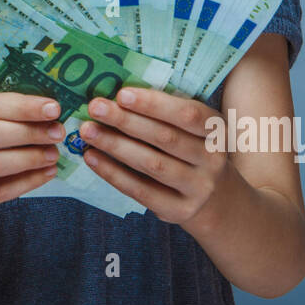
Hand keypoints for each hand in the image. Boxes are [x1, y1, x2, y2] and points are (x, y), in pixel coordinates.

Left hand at [77, 88, 231, 226]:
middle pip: (165, 138)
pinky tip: (92, 157)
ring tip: (88, 131)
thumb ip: (167, 114)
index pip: (188, 114)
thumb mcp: (195, 130)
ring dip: (115, 145)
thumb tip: (117, 97)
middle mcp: (212, 160)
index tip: (121, 94)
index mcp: (217, 130)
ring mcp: (197, 188)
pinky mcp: (178, 210)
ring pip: (151, 164)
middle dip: (126, 120)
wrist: (217, 200)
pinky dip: (113, 173)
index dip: (155, 104)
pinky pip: (140, 190)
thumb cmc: (193, 151)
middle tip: (95, 107)